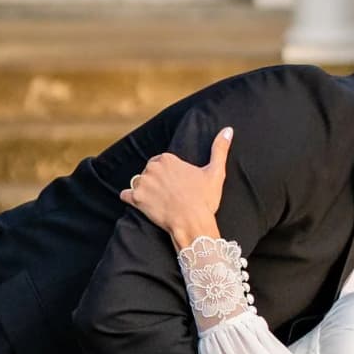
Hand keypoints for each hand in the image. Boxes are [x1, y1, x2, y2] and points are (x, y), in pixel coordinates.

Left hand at [121, 128, 231, 252]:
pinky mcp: (135, 199)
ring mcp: (142, 183)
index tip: (177, 185)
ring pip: (138, 182)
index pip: (162, 162)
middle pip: (149, 172)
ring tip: (157, 201)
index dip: (169, 174)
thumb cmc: (204, 200)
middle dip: (156, 181)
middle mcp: (152, 168)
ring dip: (144, 190)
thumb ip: (219, 149)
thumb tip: (228, 130)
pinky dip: (130, 198)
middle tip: (168, 194)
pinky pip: (126, 195)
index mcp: (167, 159)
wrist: (192, 223)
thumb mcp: (215, 172)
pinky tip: (141, 204)